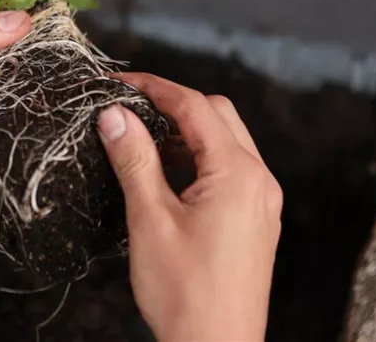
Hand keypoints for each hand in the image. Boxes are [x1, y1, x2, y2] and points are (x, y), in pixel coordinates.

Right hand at [97, 73, 282, 341]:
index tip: (121, 83)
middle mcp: (258, 181)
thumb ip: (134, 160)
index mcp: (237, 174)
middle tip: (130, 107)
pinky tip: (166, 174)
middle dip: (173, 104)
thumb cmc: (186, 293)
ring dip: (184, 133)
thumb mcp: (150, 219)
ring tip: (142, 141)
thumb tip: (115, 116)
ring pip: (224, 142)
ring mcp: (260, 201)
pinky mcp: (254, 219)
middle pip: (217, 116)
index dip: (154, 88)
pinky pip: (228, 170)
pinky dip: (196, 160)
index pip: (195, 107)